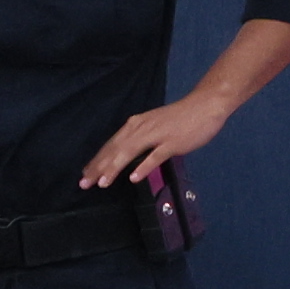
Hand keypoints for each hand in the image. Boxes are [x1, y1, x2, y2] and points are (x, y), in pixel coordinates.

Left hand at [78, 90, 237, 197]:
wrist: (205, 105)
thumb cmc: (181, 118)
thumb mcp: (155, 127)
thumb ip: (141, 142)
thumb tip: (128, 158)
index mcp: (136, 125)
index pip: (111, 145)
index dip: (97, 160)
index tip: (85, 175)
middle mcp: (142, 128)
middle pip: (115, 150)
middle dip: (98, 167)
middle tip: (84, 183)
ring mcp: (157, 135)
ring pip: (130, 153)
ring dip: (114, 168)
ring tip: (102, 183)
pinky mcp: (172, 142)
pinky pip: (155, 156)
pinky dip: (143, 167)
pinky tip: (134, 178)